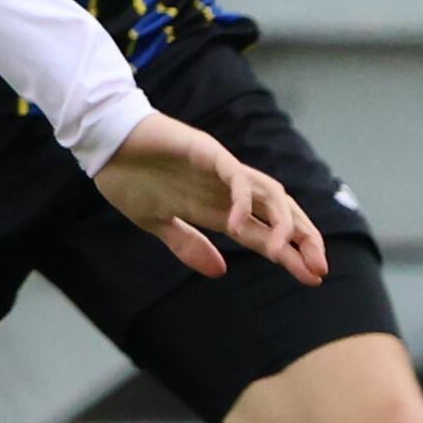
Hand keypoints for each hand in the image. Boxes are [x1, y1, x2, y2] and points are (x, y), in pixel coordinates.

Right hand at [91, 113, 328, 285]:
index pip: (265, 233)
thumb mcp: (157, 223)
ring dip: (283, 222)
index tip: (313, 278)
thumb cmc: (126, 177)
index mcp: (217, 208)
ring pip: (269, 194)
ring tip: (285, 252)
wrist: (103, 144)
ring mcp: (221, 170)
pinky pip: (235, 177)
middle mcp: (227, 190)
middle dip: (304, 240)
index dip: (290, 254)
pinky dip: (242, 200)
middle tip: (319, 269)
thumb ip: (188, 245)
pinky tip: (239, 225)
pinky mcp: (207, 152)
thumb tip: (221, 271)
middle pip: (279, 214)